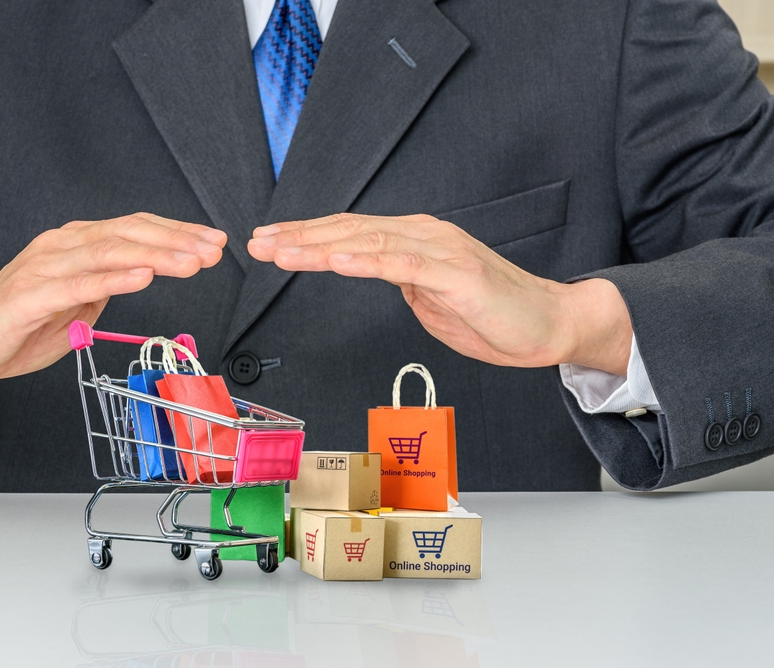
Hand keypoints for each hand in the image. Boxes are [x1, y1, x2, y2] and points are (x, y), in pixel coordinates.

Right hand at [0, 213, 226, 379]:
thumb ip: (102, 290)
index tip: (213, 241)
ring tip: (193, 261)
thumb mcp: (73, 307)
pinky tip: (145, 275)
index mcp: (75, 247)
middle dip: (178, 240)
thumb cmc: (14, 325)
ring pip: (110, 252)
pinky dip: (115, 278)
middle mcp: (62, 247)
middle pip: (129, 234)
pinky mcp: (30, 295)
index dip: (176, 233)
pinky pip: (79, 283)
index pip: (134, 230)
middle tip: (215, 249)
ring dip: (157, 254)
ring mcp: (45, 267)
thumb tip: (138, 278)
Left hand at [247, 213, 631, 374]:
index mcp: (414, 241)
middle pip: (351, 230)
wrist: (550, 324)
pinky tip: (337, 260)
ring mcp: (441, 251)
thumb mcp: (430, 297)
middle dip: (300, 236)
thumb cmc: (493, 314)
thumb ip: (400, 280)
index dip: (307, 236)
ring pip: (370, 240)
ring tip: (282, 251)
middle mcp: (424, 236)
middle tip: (258, 243)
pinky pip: (404, 264)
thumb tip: (369, 269)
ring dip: (321, 246)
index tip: (270, 242)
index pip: (351, 232)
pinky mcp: (457, 274)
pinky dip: (367, 259)